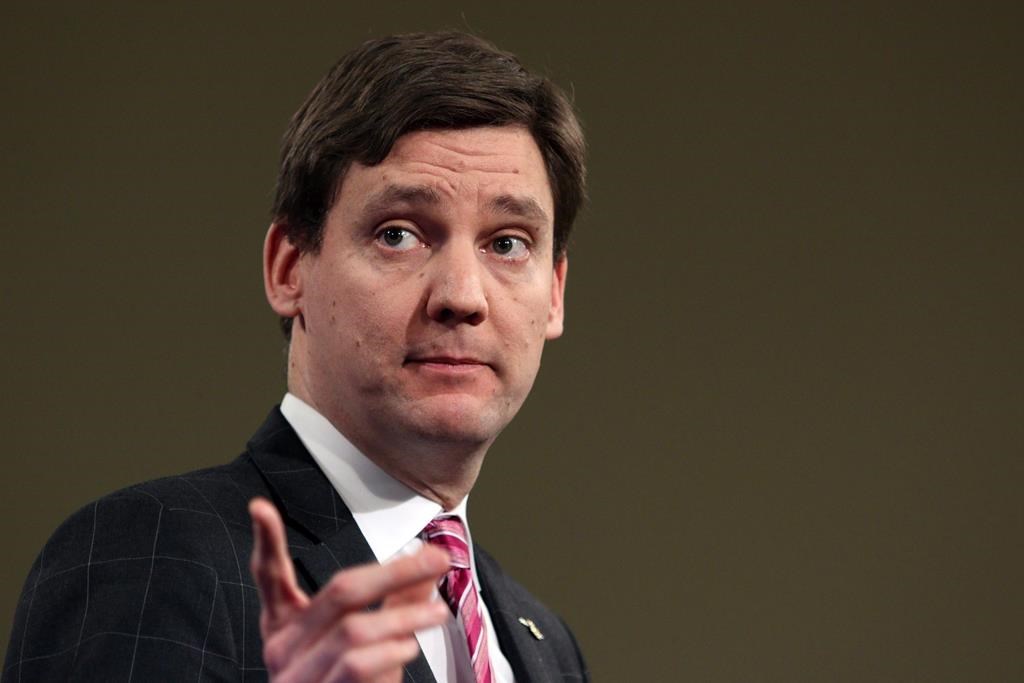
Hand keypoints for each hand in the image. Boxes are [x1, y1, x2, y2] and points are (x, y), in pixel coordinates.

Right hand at [249, 497, 450, 681]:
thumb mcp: (370, 641)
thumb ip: (393, 601)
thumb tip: (423, 561)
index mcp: (286, 628)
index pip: (269, 578)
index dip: (265, 542)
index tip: (259, 506)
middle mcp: (282, 650)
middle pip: (338, 593)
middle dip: (394, 571)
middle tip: (437, 558)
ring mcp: (295, 678)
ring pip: (353, 630)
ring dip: (404, 616)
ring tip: (437, 612)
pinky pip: (354, 666)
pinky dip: (389, 651)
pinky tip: (409, 646)